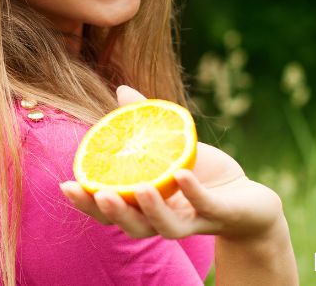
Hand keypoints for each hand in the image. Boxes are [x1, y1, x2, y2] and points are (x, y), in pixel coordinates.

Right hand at [59, 85, 283, 241]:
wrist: (249, 199)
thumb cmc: (203, 173)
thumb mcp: (172, 145)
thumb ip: (145, 121)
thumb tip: (122, 90)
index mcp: (146, 206)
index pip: (110, 210)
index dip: (87, 202)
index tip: (66, 185)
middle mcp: (164, 219)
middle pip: (132, 225)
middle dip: (111, 211)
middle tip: (95, 193)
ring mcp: (192, 219)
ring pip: (165, 225)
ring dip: (149, 209)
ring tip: (139, 188)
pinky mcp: (220, 214)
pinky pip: (203, 205)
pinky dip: (192, 191)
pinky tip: (182, 172)